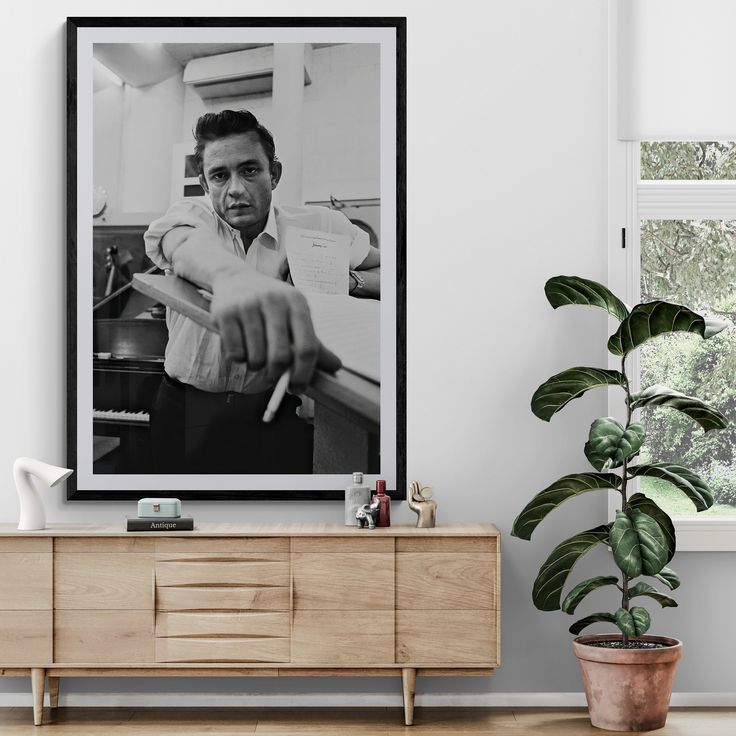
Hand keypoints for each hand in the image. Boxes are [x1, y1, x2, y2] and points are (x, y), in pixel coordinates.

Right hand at [210, 269, 340, 391]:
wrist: (234, 278)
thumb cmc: (271, 304)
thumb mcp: (295, 316)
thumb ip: (313, 343)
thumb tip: (336, 367)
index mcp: (297, 302)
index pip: (307, 347)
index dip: (304, 373)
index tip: (298, 388)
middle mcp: (274, 301)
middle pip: (280, 356)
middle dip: (276, 375)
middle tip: (273, 378)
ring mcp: (248, 305)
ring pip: (256, 358)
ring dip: (256, 367)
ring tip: (255, 355)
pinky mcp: (225, 313)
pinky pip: (235, 353)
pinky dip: (239, 359)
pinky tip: (241, 346)